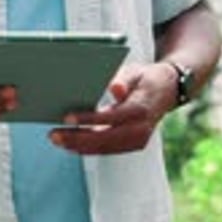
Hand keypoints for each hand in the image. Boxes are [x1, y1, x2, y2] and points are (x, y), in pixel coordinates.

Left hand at [48, 61, 176, 154]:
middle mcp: (141, 129)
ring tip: (58, 139)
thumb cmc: (146, 78)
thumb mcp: (135, 71)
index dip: (88, 120)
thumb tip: (115, 89)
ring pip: (105, 148)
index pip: (110, 118)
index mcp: (140, 109)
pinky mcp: (134, 145)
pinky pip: (109, 149)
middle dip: (77, 139)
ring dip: (80, 146)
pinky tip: (73, 143)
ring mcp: (139, 140)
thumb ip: (123, 79)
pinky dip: (90, 148)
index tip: (67, 118)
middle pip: (105, 139)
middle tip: (54, 135)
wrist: (167, 90)